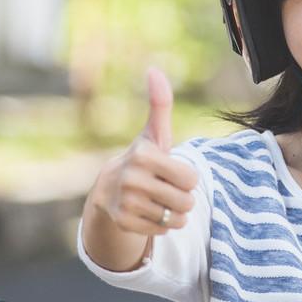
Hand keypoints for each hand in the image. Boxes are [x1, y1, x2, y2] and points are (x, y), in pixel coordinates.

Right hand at [91, 68, 197, 235]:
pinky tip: (147, 213)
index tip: (170, 172)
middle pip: (186, 201)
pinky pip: (162, 231)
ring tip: (157, 201)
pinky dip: (161, 226)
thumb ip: (160, 104)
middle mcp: (131, 179)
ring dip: (173, 213)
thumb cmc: (143, 160)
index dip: (187, 179)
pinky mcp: (123, 222)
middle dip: (182, 198)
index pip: (191, 179)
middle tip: (164, 189)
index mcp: (144, 156)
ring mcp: (125, 202)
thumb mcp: (154, 134)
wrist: (109, 190)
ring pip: (176, 219)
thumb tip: (154, 70)